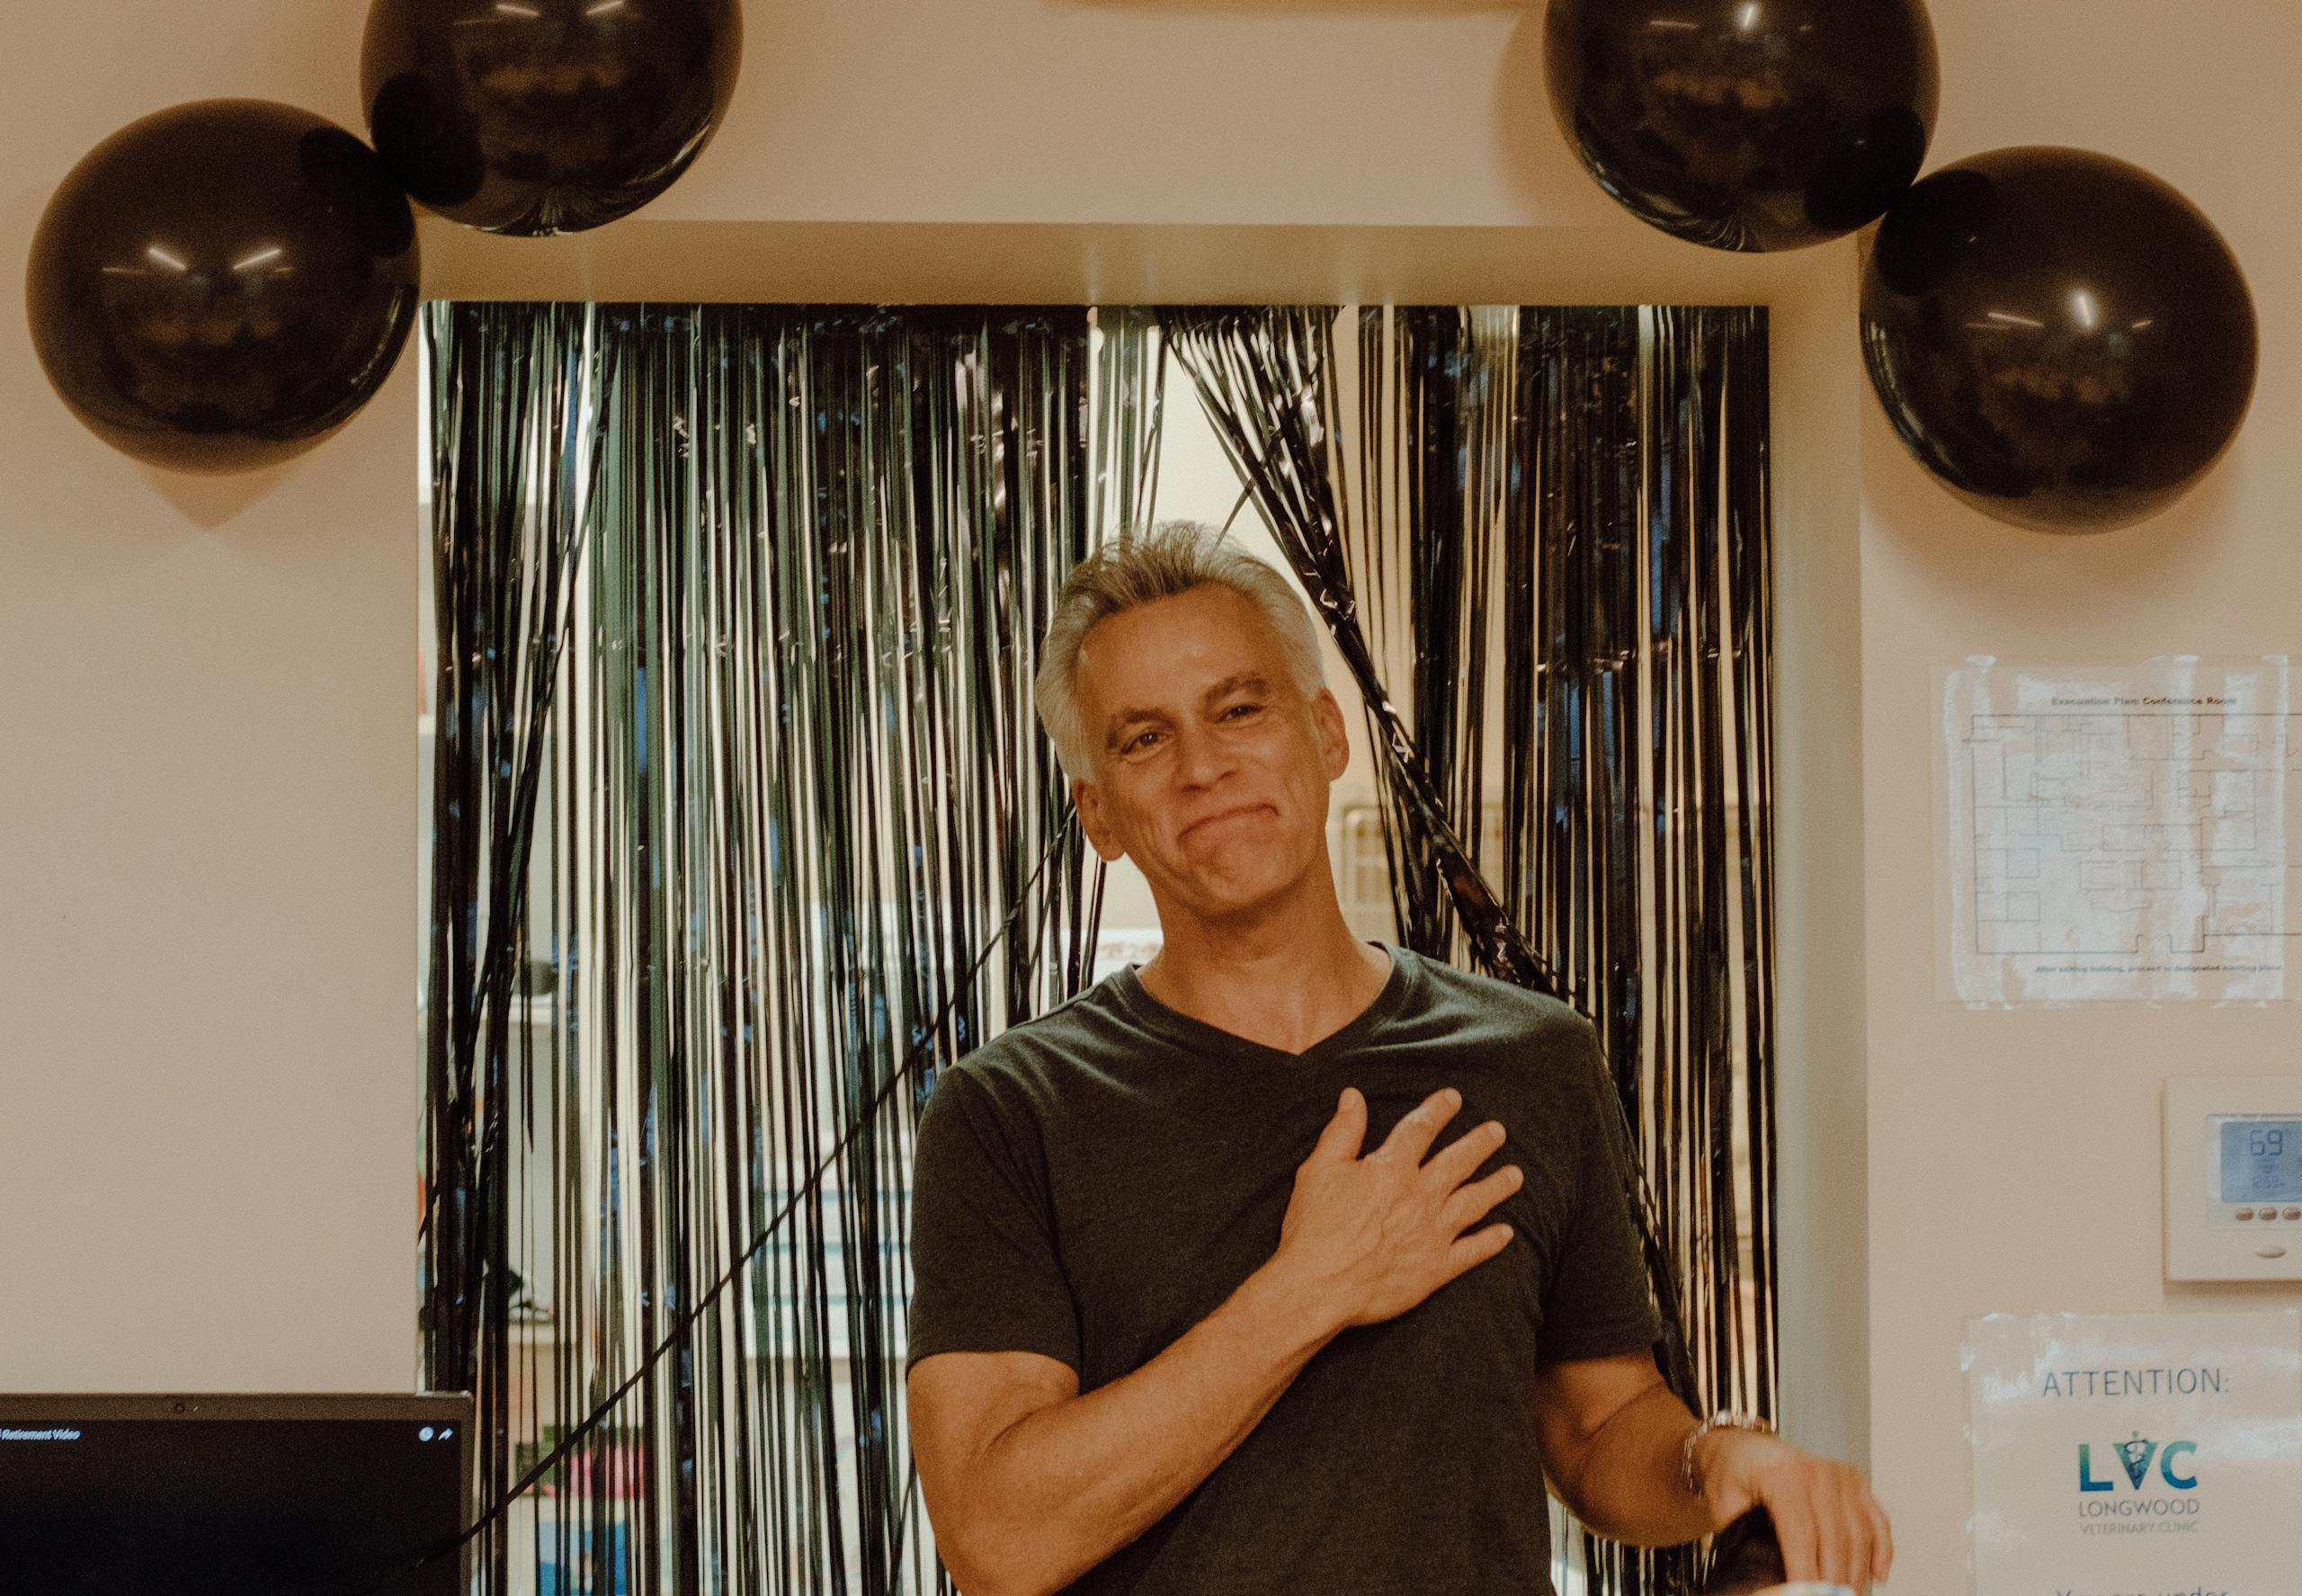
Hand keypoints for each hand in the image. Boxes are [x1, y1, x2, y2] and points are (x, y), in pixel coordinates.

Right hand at [1271, 1085, 1520, 1333]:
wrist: (1319, 1286)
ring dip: (1496, 1187)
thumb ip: (1342, 1131)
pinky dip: (1490, 1242)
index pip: (1420, 1130)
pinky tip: (1506, 1233)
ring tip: (1516, 1175)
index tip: (1454, 1099)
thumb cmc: (1314, 1227)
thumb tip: (1353, 1096)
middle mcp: (1419, 1197)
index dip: (1438, 1111)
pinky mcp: (1435, 1269)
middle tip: (1498, 1131)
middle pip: (1458, 1163)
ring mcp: (1431, 1234)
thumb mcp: (1319, 1169)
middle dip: (1480, 1144)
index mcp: (1391, 1169)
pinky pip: (1471, 1252)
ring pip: (1473, 1203)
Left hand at [1697, 1430, 1892, 1593]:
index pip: (1802, 1536)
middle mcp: (1817, 1472)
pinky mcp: (1855, 1480)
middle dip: (1834, 1580)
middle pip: (1835, 1539)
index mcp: (1783, 1477)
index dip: (1806, 1573)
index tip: (1805, 1595)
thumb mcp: (1723, 1505)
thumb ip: (1743, 1539)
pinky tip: (1877, 1576)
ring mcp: (1840, 1475)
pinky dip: (1881, 1551)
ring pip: (1860, 1534)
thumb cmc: (1731, 1474)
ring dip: (1857, 1572)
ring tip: (1848, 1595)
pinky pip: (1877, 1519)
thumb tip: (1766, 1580)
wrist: (1739, 1444)